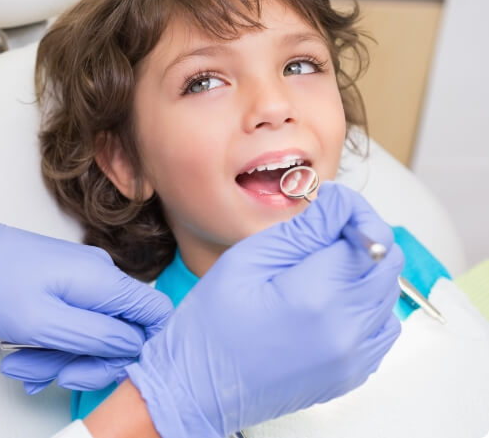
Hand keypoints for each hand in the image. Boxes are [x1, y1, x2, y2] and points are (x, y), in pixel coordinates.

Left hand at [0, 203, 172, 391]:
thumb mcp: (43, 323)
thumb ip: (96, 336)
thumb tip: (135, 345)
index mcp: (104, 280)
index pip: (157, 311)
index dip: (145, 345)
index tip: (111, 366)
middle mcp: (102, 276)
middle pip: (122, 331)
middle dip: (89, 361)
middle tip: (55, 375)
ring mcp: (86, 279)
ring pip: (95, 331)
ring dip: (63, 356)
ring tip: (24, 364)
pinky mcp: (70, 284)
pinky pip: (77, 321)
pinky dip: (56, 343)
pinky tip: (28, 353)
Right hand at [124, 182, 403, 437]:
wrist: (200, 386)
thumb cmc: (212, 323)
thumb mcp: (249, 258)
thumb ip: (303, 229)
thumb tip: (340, 203)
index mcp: (317, 296)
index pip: (372, 237)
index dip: (354, 212)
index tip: (332, 208)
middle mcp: (346, 331)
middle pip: (389, 263)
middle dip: (362, 236)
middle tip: (323, 233)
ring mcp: (353, 358)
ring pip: (388, 293)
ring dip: (364, 269)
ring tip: (322, 267)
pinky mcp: (352, 373)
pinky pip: (381, 326)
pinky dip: (365, 303)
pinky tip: (331, 299)